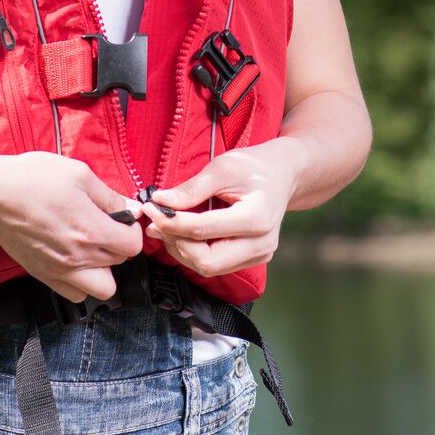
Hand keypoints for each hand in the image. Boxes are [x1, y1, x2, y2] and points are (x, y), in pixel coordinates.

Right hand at [0, 153, 143, 303]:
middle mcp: (77, 257)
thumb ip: (110, 196)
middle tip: (105, 227)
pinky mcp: (42, 275)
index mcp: (90, 230)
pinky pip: (73, 294)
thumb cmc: (33, 178)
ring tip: (92, 249)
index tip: (123, 219)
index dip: (132, 230)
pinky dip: (80, 282)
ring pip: (101, 289)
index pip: (133, 246)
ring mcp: (58, 270)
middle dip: (118, 246)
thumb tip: (131, 209)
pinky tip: (73, 259)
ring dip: (103, 271)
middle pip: (119, 265)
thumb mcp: (79, 175)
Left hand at [145, 139, 303, 278]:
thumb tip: (160, 202)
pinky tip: (183, 234)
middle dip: (175, 243)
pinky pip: (216, 265)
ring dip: (181, 249)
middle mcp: (261, 243)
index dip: (171, 222)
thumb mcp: (222, 167)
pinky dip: (194, 252)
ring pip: (209, 267)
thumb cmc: (254, 167)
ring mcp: (259, 255)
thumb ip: (191, 189)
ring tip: (166, 226)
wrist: (283, 174)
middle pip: (207, 261)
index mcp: (257, 217)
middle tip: (155, 222)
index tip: (150, 208)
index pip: (203, 230)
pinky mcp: (253, 259)